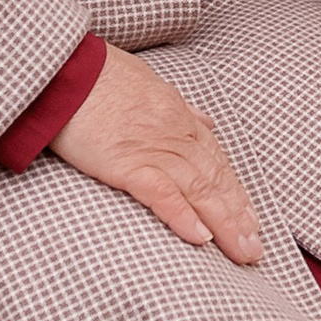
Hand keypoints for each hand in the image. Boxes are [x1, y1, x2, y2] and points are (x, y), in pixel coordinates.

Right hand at [52, 44, 265, 264]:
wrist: (67, 68)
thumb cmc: (100, 74)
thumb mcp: (150, 83)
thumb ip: (180, 107)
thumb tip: (205, 121)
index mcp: (179, 117)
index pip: (217, 161)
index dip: (236, 193)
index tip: (250, 219)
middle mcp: (174, 134)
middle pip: (215, 181)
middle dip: (238, 218)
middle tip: (254, 249)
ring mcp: (152, 148)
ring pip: (199, 190)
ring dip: (224, 224)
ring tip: (241, 252)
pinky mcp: (125, 163)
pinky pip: (161, 193)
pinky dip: (182, 215)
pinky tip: (199, 237)